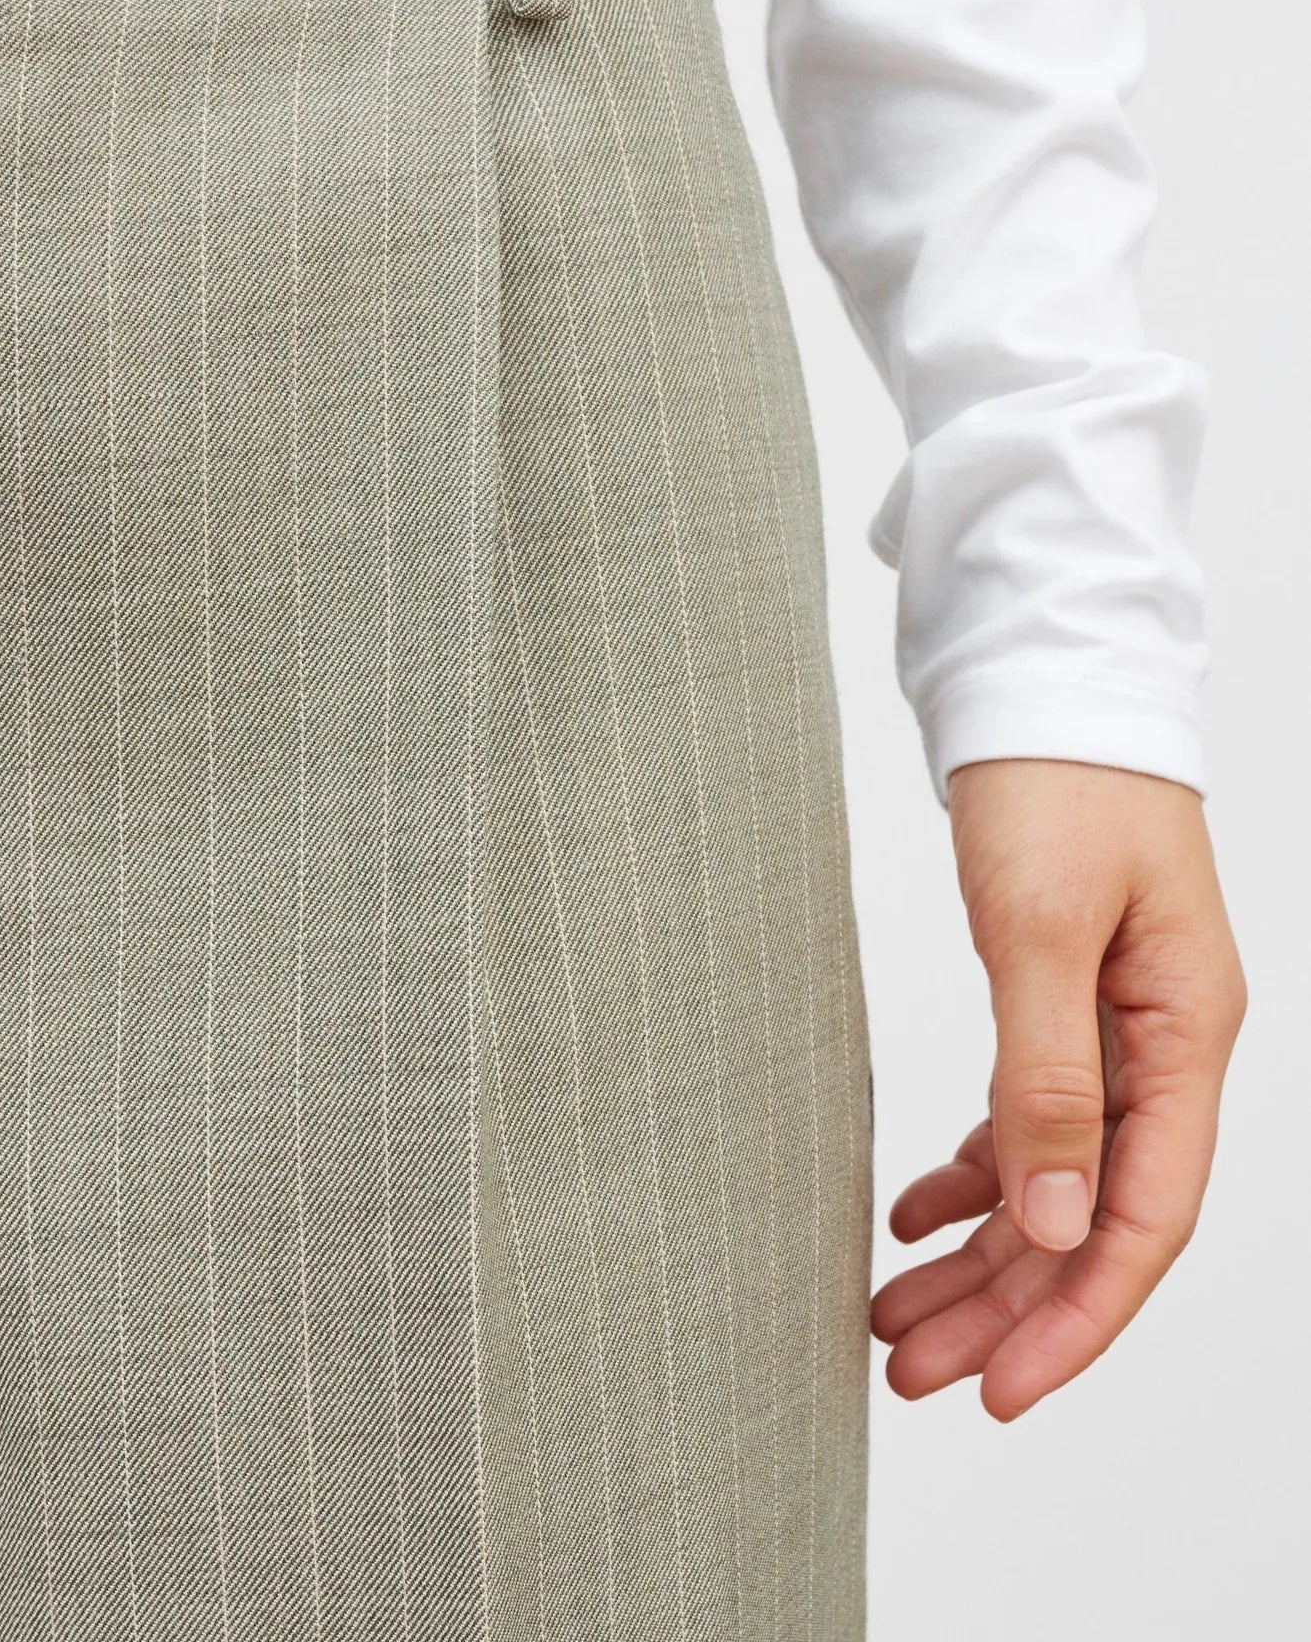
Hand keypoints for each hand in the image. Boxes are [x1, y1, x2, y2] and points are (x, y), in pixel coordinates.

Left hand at [869, 757, 1245, 1420]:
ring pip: (1052, 1181)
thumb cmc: (1057, 782)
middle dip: (1008, 1308)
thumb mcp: (1042, 930)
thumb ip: (1050, 1078)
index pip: (1146, 1218)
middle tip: (911, 1372)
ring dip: (980, 1255)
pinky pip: (1027, 1122)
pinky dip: (971, 1174)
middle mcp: (1162, 1049)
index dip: (1077, 1316)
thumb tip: (1058, 1224)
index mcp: (1184, 1036)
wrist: (1042, 685)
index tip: (1001, 1392)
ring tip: (894, 1317)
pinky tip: (914, 1213)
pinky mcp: (1065, 1005)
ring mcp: (1118, 1030)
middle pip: (1093, 1218)